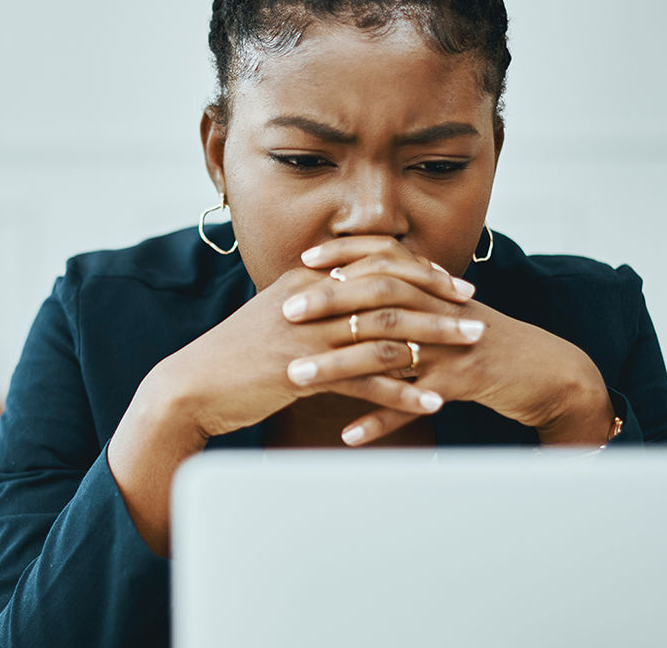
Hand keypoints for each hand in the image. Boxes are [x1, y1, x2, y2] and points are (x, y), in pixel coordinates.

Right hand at [138, 253, 473, 441]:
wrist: (192, 388)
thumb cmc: (234, 357)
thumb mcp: (275, 318)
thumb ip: (313, 306)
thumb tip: (349, 301)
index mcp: (305, 281)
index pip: (373, 263)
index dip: (417, 270)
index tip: (451, 282)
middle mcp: (310, 301)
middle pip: (388, 291)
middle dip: (438, 300)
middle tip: (474, 312)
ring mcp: (307, 337)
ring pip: (385, 332)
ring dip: (434, 341)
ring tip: (470, 350)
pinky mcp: (303, 374)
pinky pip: (366, 381)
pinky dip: (404, 392)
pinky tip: (432, 402)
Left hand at [286, 236, 614, 445]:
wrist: (545, 371)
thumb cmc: (483, 342)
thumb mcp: (445, 312)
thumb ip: (407, 297)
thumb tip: (354, 286)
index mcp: (434, 290)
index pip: (384, 260)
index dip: (344, 257)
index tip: (303, 262)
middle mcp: (440, 311)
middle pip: (379, 298)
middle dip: (330, 303)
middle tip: (286, 313)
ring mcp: (452, 347)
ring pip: (389, 351)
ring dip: (340, 366)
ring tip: (298, 378)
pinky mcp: (463, 384)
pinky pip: (414, 404)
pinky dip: (381, 419)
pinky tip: (349, 434)